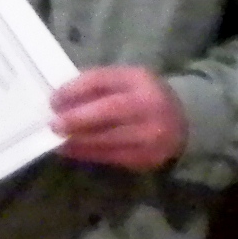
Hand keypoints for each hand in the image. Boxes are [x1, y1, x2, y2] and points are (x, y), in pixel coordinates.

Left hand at [50, 67, 187, 171]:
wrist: (183, 120)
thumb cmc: (143, 95)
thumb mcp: (125, 80)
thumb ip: (96, 85)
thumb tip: (61, 98)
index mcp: (140, 80)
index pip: (104, 81)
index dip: (76, 89)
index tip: (54, 99)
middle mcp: (149, 106)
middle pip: (109, 111)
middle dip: (77, 119)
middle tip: (53, 125)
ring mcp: (151, 135)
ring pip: (108, 139)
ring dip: (78, 140)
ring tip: (58, 140)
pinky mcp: (147, 158)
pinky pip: (111, 157)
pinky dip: (88, 153)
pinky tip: (72, 149)